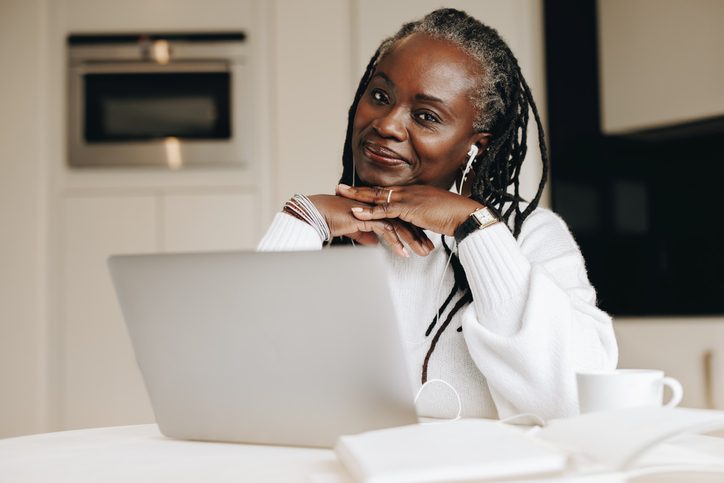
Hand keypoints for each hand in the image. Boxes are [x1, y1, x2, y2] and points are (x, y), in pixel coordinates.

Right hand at [306, 194, 433, 256]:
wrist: (316, 214)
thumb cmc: (329, 219)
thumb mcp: (352, 229)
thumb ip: (364, 233)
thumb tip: (373, 241)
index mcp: (374, 207)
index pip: (398, 217)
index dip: (410, 229)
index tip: (420, 241)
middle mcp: (375, 206)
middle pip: (403, 219)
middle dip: (417, 235)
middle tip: (427, 248)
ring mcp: (372, 210)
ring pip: (399, 224)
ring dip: (411, 240)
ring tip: (421, 252)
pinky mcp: (366, 217)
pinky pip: (386, 229)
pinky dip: (396, 242)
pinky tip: (403, 253)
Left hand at [335, 184, 482, 236]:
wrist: (466, 215)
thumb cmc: (454, 217)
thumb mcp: (432, 216)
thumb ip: (420, 219)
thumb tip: (414, 226)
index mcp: (414, 192)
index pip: (387, 190)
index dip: (371, 190)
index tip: (357, 190)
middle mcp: (409, 191)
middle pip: (378, 189)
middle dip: (358, 189)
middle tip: (341, 187)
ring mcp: (409, 198)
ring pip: (378, 196)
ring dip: (358, 196)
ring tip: (342, 194)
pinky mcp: (410, 208)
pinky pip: (385, 210)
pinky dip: (369, 211)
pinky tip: (357, 212)